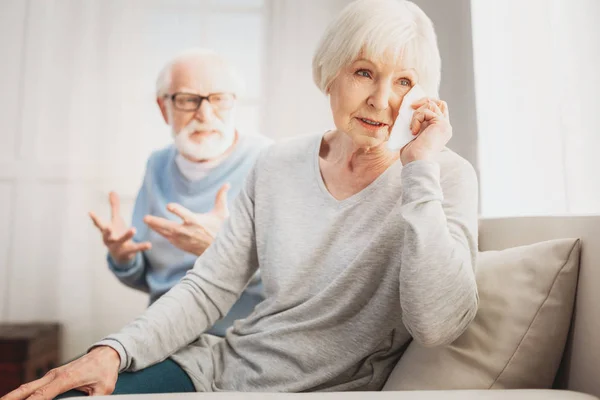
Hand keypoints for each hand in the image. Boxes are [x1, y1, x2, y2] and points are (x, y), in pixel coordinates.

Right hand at [1, 346, 119, 399]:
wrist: (106, 354)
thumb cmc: (105, 371)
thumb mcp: (103, 390)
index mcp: (66, 378)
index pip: (42, 394)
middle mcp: (55, 375)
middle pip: (27, 389)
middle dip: (11, 398)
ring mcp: (52, 374)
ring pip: (28, 386)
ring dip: (15, 396)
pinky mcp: (53, 376)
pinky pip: (35, 386)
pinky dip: (24, 394)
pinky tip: (19, 399)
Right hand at [89, 192, 150, 263]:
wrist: (120, 256)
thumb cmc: (116, 234)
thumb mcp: (116, 220)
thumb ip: (114, 207)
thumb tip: (112, 191)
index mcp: (107, 231)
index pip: (99, 224)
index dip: (95, 218)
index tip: (90, 212)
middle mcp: (110, 239)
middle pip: (107, 235)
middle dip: (107, 231)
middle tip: (108, 227)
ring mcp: (118, 247)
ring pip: (121, 241)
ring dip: (126, 235)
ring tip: (133, 229)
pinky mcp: (128, 252)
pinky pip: (135, 249)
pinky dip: (141, 247)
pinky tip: (149, 244)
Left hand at [144, 184, 229, 255]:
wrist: (221, 250)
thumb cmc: (222, 229)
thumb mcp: (223, 213)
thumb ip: (221, 197)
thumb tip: (227, 184)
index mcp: (197, 221)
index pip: (184, 215)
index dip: (176, 210)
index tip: (168, 206)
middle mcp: (188, 232)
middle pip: (169, 227)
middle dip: (157, 222)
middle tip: (145, 218)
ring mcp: (184, 240)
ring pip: (166, 233)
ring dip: (156, 227)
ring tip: (147, 221)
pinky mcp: (182, 246)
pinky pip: (169, 239)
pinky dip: (162, 234)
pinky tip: (156, 229)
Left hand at [400, 97, 451, 164]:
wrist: (416, 162)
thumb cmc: (411, 154)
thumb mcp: (413, 134)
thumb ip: (416, 122)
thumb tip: (409, 110)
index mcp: (439, 130)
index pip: (438, 109)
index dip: (427, 103)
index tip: (413, 107)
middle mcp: (445, 127)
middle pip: (439, 102)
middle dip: (424, 101)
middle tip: (411, 106)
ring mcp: (445, 125)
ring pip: (431, 105)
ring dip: (417, 113)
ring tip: (412, 127)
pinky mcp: (441, 124)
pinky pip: (426, 111)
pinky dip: (416, 119)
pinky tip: (413, 131)